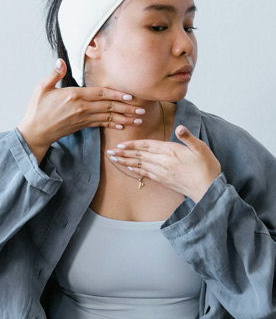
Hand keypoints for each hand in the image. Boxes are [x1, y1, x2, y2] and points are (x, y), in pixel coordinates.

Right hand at [18, 59, 144, 162]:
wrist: (35, 132)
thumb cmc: (37, 109)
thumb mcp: (42, 88)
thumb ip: (54, 74)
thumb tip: (60, 61)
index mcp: (74, 95)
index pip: (101, 93)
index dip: (117, 94)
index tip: (130, 96)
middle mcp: (82, 107)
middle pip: (109, 106)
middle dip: (127, 108)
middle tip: (142, 110)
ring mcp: (83, 118)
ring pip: (108, 116)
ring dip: (124, 118)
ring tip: (138, 119)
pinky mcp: (82, 126)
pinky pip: (101, 125)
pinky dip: (113, 125)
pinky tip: (123, 126)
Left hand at [106, 125, 220, 202]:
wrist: (208, 191)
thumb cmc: (207, 168)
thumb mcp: (201, 148)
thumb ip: (188, 137)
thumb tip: (180, 127)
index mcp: (172, 151)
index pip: (148, 145)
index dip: (133, 144)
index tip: (120, 144)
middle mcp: (164, 162)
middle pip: (140, 155)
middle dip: (124, 153)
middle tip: (109, 152)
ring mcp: (162, 173)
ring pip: (140, 165)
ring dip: (126, 161)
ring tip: (114, 159)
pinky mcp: (164, 181)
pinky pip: (146, 174)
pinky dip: (136, 170)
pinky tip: (129, 169)